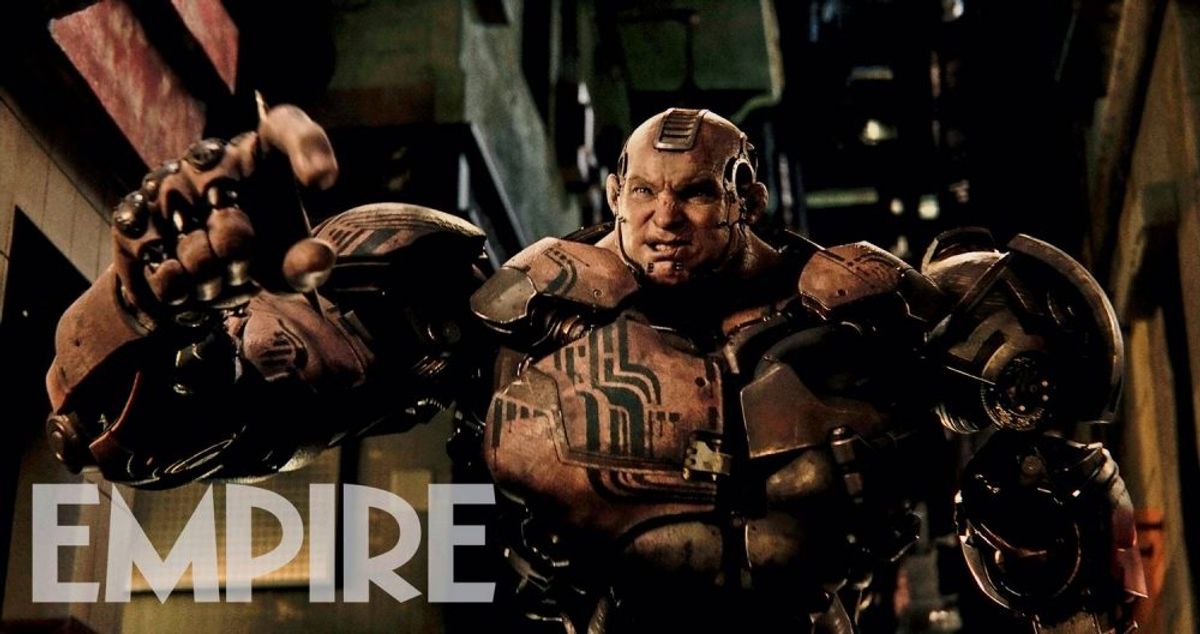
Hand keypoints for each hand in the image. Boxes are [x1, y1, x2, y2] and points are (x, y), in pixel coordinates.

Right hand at [111, 105, 337, 327]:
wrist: (189, 287)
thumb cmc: (254, 261)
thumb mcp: (288, 269)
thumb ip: (307, 264)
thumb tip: (318, 257)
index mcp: (260, 157)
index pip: (284, 126)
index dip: (306, 146)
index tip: (322, 181)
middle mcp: (213, 158)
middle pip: (227, 200)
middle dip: (237, 248)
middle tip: (241, 264)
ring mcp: (168, 181)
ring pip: (191, 238)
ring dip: (209, 274)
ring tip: (215, 275)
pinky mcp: (131, 212)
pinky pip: (159, 258)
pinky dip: (178, 285)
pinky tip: (184, 284)